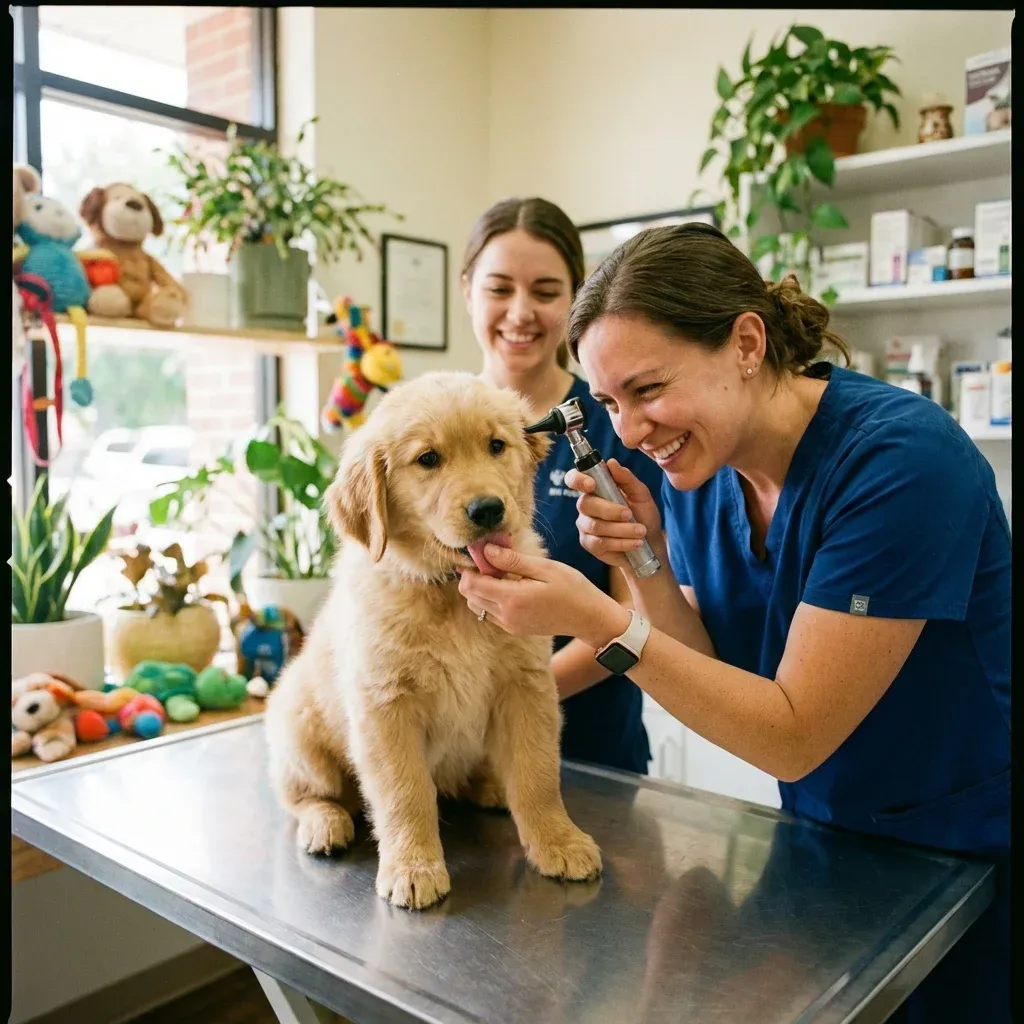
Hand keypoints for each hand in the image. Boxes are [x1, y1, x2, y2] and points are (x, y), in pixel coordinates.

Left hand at [458, 545, 629, 648]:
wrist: (589, 618)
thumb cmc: (572, 588)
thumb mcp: (545, 568)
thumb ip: (513, 560)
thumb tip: (486, 550)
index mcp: (512, 599)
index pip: (471, 584)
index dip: (471, 567)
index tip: (483, 553)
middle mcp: (506, 616)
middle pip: (470, 595)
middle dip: (474, 576)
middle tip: (493, 561)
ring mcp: (509, 625)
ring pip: (477, 605)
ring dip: (481, 589)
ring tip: (502, 574)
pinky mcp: (514, 629)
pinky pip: (489, 613)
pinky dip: (490, 599)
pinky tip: (509, 587)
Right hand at [566, 459, 665, 568]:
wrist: (650, 543)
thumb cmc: (644, 515)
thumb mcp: (640, 494)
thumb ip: (626, 478)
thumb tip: (611, 462)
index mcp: (595, 489)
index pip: (574, 479)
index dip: (577, 480)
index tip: (592, 485)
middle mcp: (586, 506)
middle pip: (585, 504)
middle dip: (609, 510)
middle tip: (629, 514)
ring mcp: (585, 526)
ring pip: (595, 526)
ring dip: (621, 529)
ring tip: (641, 531)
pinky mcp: (589, 544)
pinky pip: (600, 543)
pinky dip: (621, 542)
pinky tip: (636, 543)